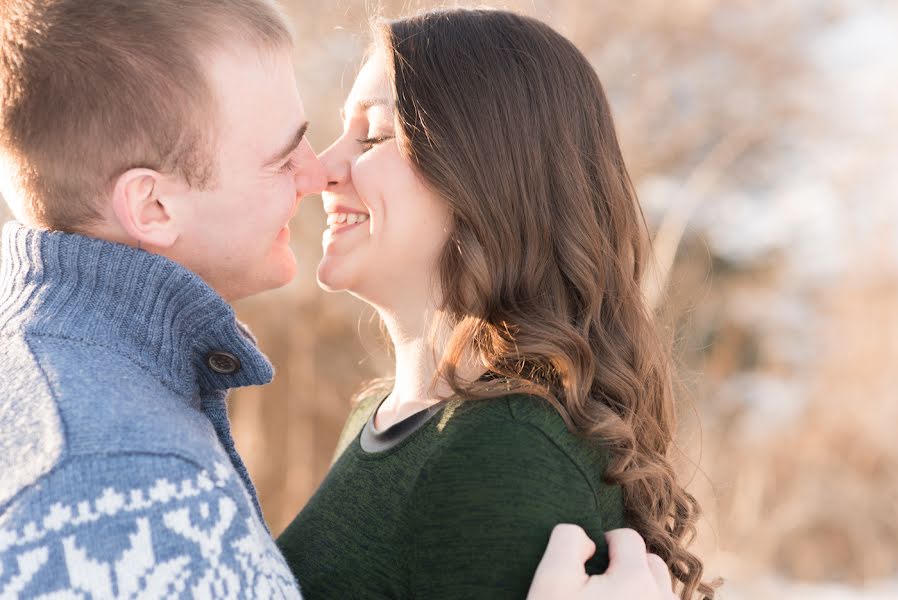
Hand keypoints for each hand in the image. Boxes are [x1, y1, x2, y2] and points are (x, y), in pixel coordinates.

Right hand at [527, 525, 676, 599]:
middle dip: (628, 564)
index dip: (603, 542)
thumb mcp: (550, 581)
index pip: (627, 537)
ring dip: (642, 587)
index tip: (587, 563)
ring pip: (662, 589)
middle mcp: (661, 599)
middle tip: (600, 584)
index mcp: (635, 580)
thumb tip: (587, 538)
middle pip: (651, 562)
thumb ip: (567, 541)